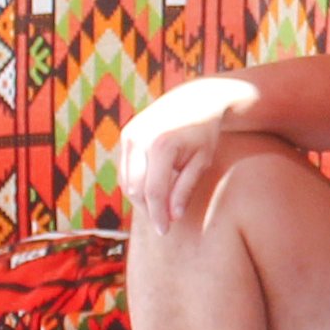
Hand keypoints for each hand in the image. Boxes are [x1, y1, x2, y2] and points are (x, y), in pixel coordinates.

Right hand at [117, 75, 257, 232]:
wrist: (195, 98)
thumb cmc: (203, 133)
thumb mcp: (202, 161)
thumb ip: (185, 189)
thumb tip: (172, 217)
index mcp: (161, 144)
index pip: (154, 191)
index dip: (159, 215)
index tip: (164, 231)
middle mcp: (140, 138)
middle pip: (136, 188)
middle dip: (148, 209)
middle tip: (163, 223)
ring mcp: (130, 135)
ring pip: (127, 180)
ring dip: (141, 199)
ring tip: (160, 209)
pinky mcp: (126, 135)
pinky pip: (125, 169)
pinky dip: (136, 185)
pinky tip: (152, 193)